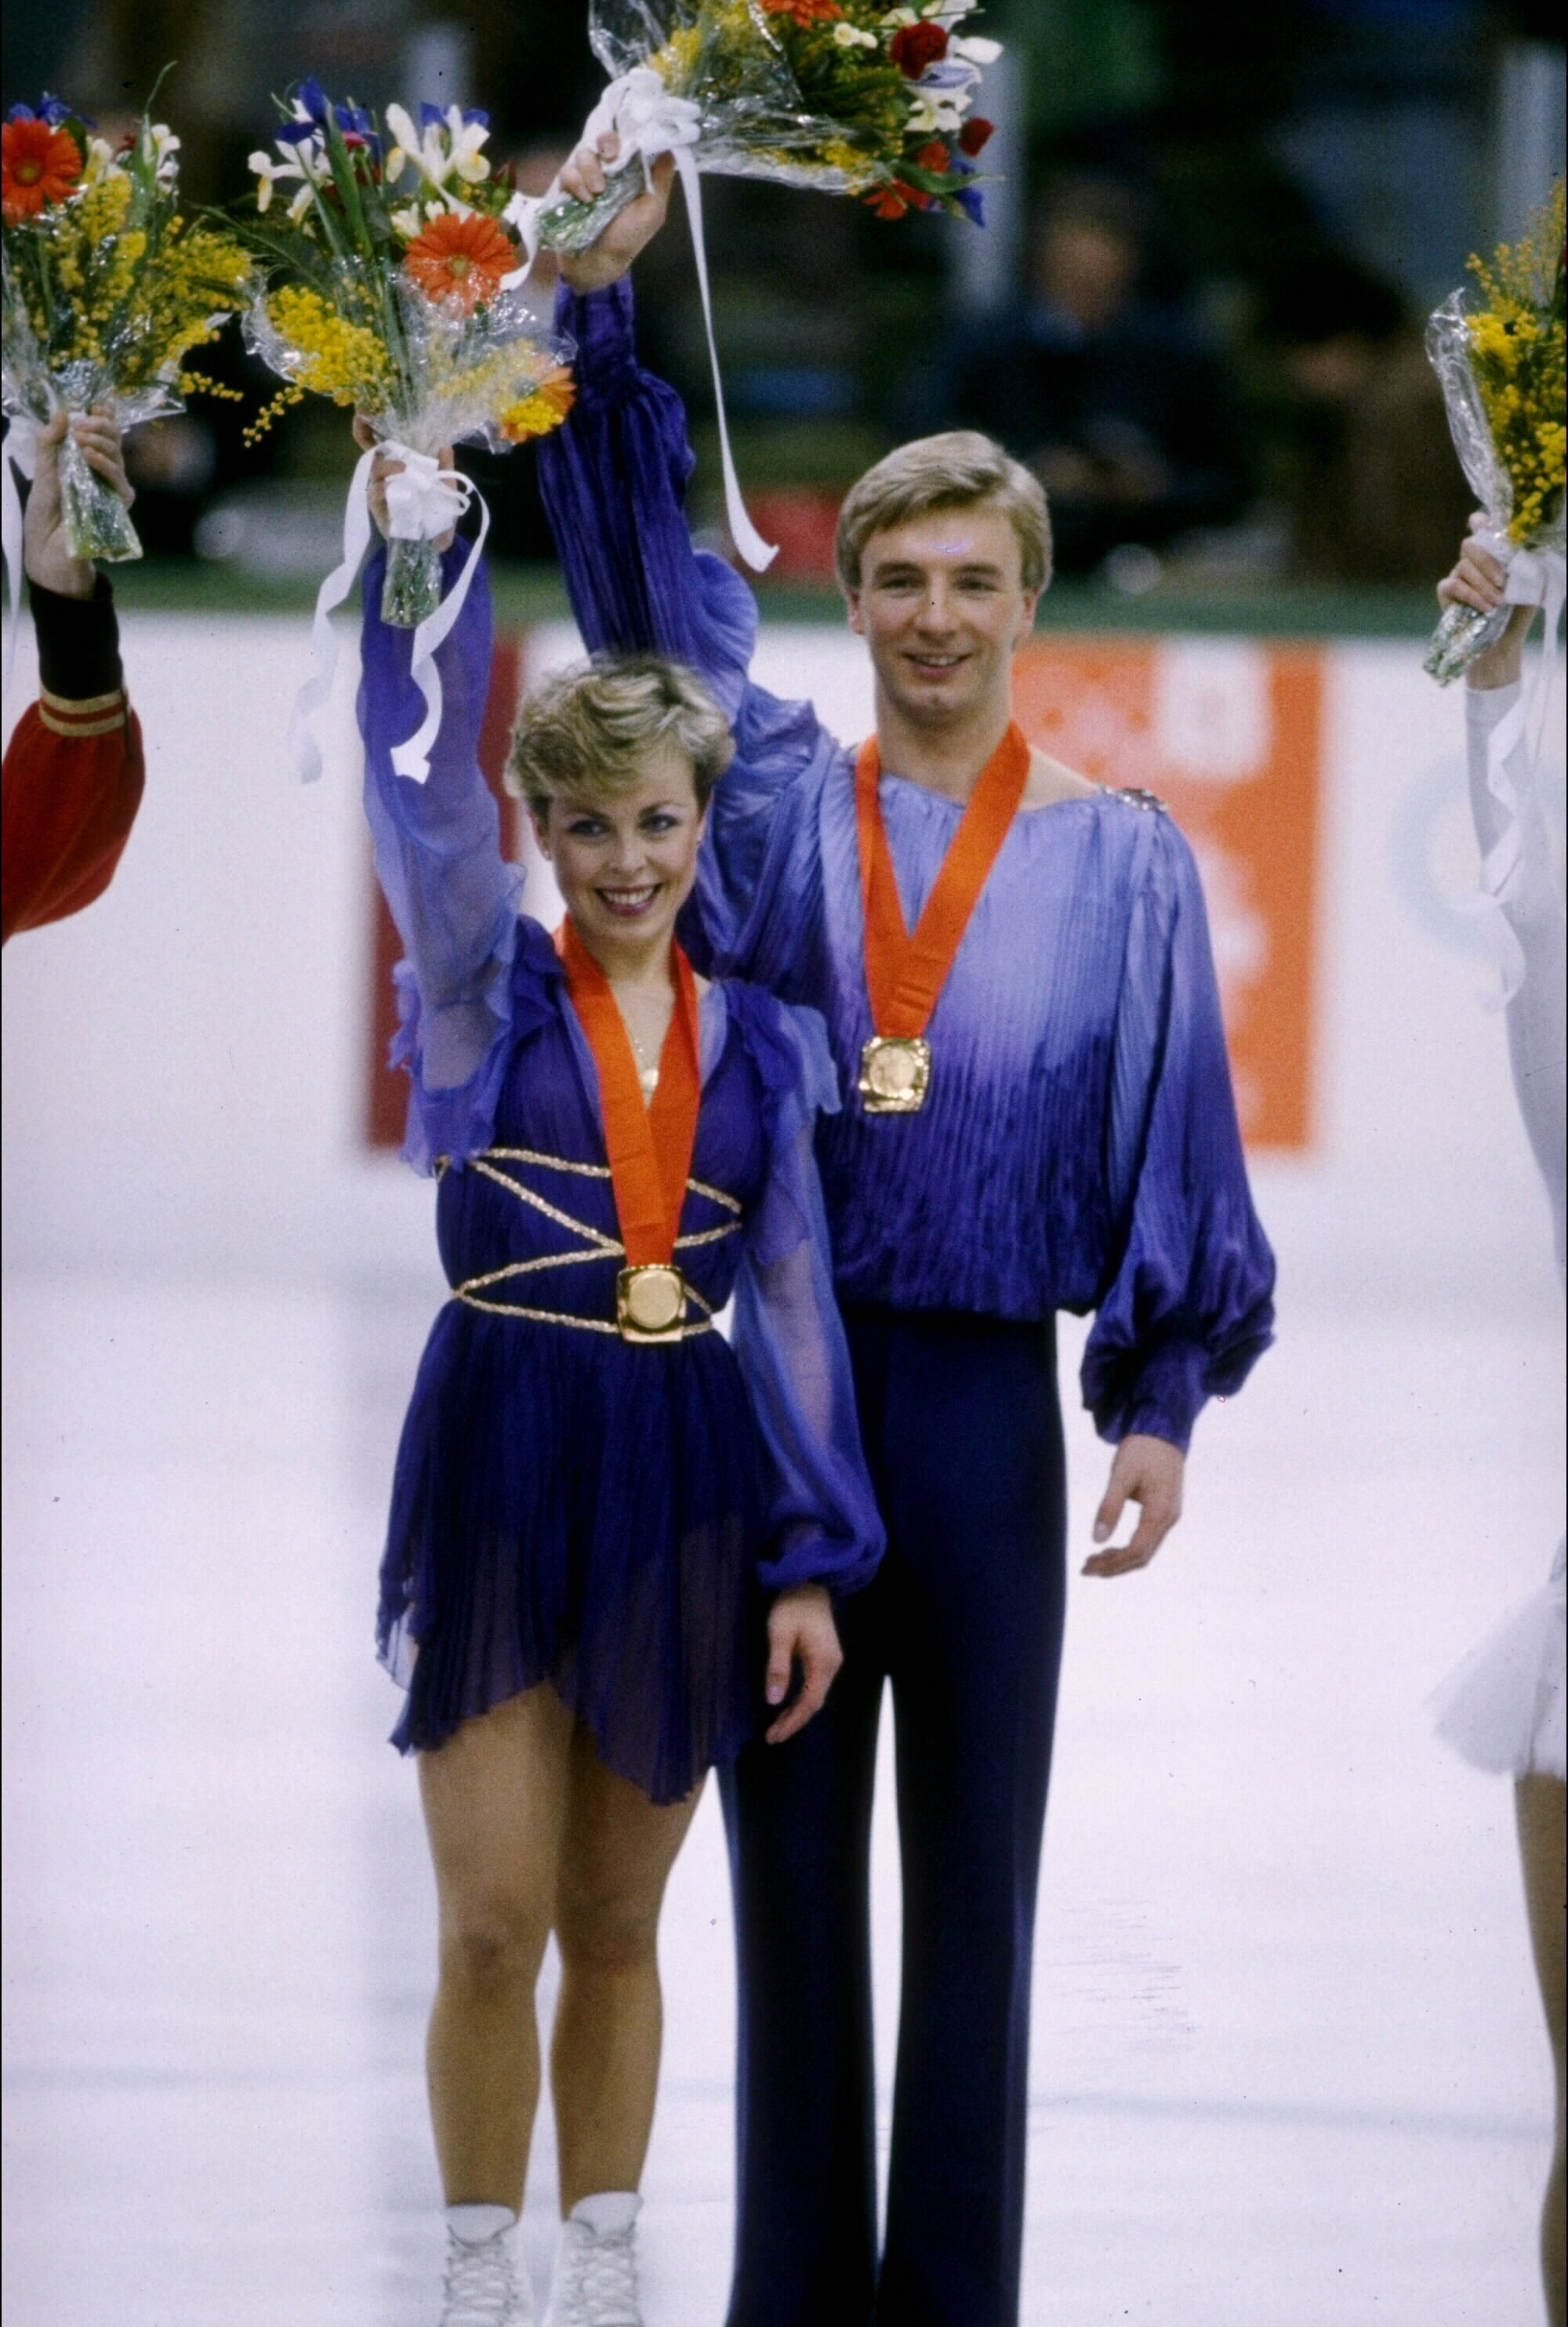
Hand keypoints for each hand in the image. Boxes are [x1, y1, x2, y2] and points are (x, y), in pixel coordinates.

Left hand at [23, 409, 131, 599]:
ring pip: (117, 455)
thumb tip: (62, 411)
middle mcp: (103, 471)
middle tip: (80, 425)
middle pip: (114, 439)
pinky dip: (105, 464)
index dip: (103, 416)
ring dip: (100, 441)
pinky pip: (119, 479)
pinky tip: (89, 456)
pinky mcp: (119, 505)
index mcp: (87, 460)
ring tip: (81, 438)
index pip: (103, 433)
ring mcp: (113, 487)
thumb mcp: (43, 470)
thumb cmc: (44, 512)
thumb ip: (50, 442)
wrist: (48, 546)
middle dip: (99, 426)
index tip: (95, 405)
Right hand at [353, 415, 456, 549]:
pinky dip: (382, 489)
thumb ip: (446, 469)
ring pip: (373, 469)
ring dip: (387, 466)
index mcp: (401, 462)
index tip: (363, 408)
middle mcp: (386, 472)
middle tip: (369, 422)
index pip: (381, 439)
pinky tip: (393, 489)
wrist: (433, 544)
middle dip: (365, 432)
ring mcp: (379, 488)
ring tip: (403, 470)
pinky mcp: (377, 507)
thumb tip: (444, 444)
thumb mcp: (446, 489)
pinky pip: (374, 493)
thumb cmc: (437, 514)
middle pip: (370, 448)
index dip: (369, 424)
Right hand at [556, 135, 675, 294]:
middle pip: (604, 138)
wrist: (598, 263)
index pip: (628, 141)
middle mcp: (608, 171)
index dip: (627, 135)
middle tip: (610, 158)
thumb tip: (671, 149)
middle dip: (607, 143)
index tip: (630, 143)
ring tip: (597, 192)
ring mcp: (586, 177)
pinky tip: (584, 200)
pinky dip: (575, 182)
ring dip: (590, 169)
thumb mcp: (652, 211)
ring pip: (584, 153)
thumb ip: (661, 181)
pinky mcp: (567, 188)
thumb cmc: (628, 239)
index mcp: (629, 172)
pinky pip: (567, 171)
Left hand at [764, 1584, 842, 1744]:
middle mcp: (832, 1665)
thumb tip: (774, 1700)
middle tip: (772, 1736)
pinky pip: (815, 1686)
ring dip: (797, 1713)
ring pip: (815, 1696)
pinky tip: (789, 1706)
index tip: (774, 1735)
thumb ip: (777, 1667)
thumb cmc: (792, 1606)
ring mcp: (830, 1661)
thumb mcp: (779, 1634)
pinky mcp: (825, 1657)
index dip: (792, 1721)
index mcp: (824, 1662)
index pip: (809, 1702)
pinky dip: (801, 1700)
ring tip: (777, 1728)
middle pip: (814, 1703)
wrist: (809, 1583)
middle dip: (794, 1721)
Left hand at [1083, 1433, 1183, 1577]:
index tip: (1088, 1566)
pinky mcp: (1164, 1512)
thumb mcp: (1121, 1475)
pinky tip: (1109, 1548)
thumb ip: (1109, 1506)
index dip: (1112, 1563)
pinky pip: (1147, 1540)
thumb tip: (1097, 1539)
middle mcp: (1169, 1519)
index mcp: (1161, 1512)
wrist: (1163, 1430)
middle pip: (1142, 1556)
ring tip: (1094, 1561)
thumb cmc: (1142, 1449)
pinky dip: (1128, 1549)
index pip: (1137, 1550)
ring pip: (1146, 1551)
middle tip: (1086, 1568)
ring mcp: (1169, 1517)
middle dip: (1114, 1566)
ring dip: (1120, 1560)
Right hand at [1437, 511, 1532, 689]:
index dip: (1482, 522)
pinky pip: (1454, 585)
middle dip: (1488, 561)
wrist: (1503, 642)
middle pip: (1471, 544)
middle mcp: (1473, 560)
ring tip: (1498, 603)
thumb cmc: (1518, 612)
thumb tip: (1531, 548)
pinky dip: (1471, 595)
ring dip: (1483, 584)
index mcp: (1494, 553)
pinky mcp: (1446, 592)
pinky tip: (1484, 608)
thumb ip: (1530, 564)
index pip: (1482, 526)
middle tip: (1503, 582)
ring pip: (1464, 566)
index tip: (1487, 525)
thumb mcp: (1532, 585)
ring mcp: (1458, 574)